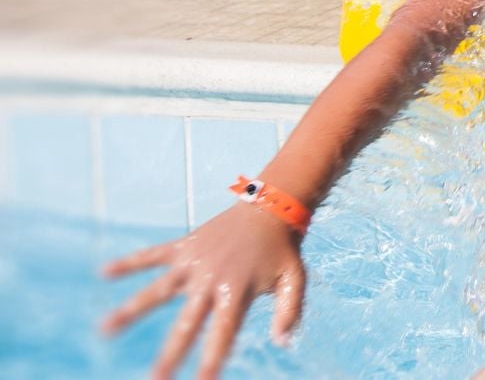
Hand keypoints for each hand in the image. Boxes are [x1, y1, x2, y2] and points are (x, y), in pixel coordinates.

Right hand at [99, 201, 306, 379]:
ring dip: (130, 310)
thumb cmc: (283, 250)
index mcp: (238, 291)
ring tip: (103, 330)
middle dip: (169, 355)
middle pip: (186, 323)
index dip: (211, 361)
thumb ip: (289, 311)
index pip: (222, 334)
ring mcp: (194, 261)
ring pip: (157, 289)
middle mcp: (211, 279)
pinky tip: (104, 272)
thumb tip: (282, 343)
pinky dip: (130, 262)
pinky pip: (153, 255)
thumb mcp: (296, 280)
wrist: (272, 207)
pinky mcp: (185, 245)